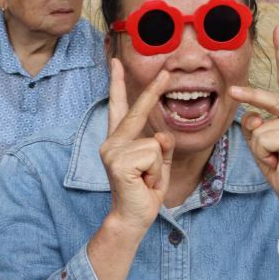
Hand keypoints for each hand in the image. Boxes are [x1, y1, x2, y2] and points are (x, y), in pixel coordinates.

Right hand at [100, 59, 174, 237]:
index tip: (116, 62)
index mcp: (119, 141)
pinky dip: (155, 171)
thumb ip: (162, 146)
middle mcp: (111, 142)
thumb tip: (162, 135)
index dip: (117, 84)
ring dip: (159, 165)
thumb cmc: (144, 191)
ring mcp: (113, 151)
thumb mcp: (159, 164)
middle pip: (137, 111)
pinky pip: (153, 155)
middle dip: (153, 91)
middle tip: (167, 71)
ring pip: (155, 143)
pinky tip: (143, 182)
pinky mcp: (119, 162)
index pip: (119, 107)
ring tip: (146, 179)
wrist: (132, 217)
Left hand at [229, 25, 278, 206]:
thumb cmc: (276, 161)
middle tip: (232, 90)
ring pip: (257, 127)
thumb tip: (253, 116)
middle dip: (247, 97)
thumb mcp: (258, 137)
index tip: (278, 28)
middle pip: (265, 98)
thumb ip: (253, 122)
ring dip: (259, 146)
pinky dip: (263, 153)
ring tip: (275, 155)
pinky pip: (261, 138)